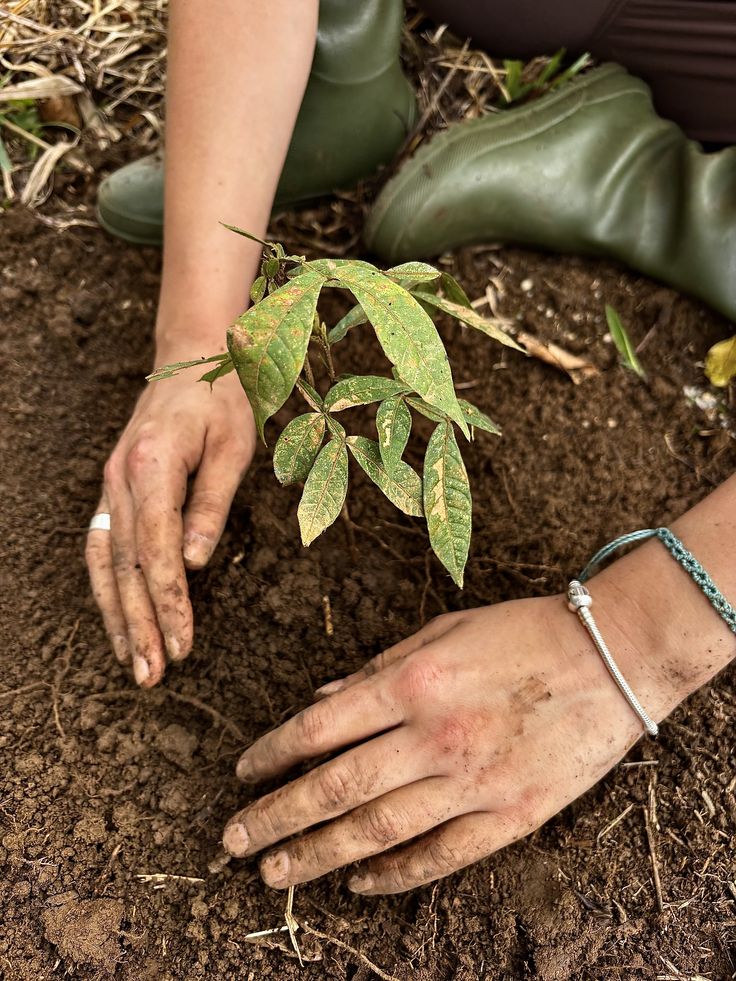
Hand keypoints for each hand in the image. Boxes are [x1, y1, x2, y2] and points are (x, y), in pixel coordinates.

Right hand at [86, 361, 255, 686]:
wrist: (192, 355)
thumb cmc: (222, 399)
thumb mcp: (233, 446)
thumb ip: (212, 504)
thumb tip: (195, 564)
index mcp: (151, 465)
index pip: (156, 549)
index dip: (168, 601)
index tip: (182, 644)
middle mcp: (120, 478)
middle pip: (124, 565)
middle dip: (138, 624)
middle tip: (152, 675)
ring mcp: (111, 484)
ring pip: (105, 563)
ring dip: (117, 615)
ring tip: (132, 663)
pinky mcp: (115, 490)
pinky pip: (103, 547)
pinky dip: (108, 588)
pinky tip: (119, 620)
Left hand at [221, 596, 665, 894]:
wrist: (615, 655)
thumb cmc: (524, 631)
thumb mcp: (444, 631)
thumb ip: (378, 669)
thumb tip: (321, 702)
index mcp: (414, 681)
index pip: (321, 728)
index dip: (273, 753)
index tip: (243, 773)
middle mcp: (434, 736)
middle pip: (336, 788)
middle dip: (277, 817)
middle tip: (233, 842)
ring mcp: (474, 782)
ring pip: (378, 830)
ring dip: (319, 855)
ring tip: (275, 874)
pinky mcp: (513, 816)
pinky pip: (442, 856)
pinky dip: (395, 875)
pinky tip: (359, 883)